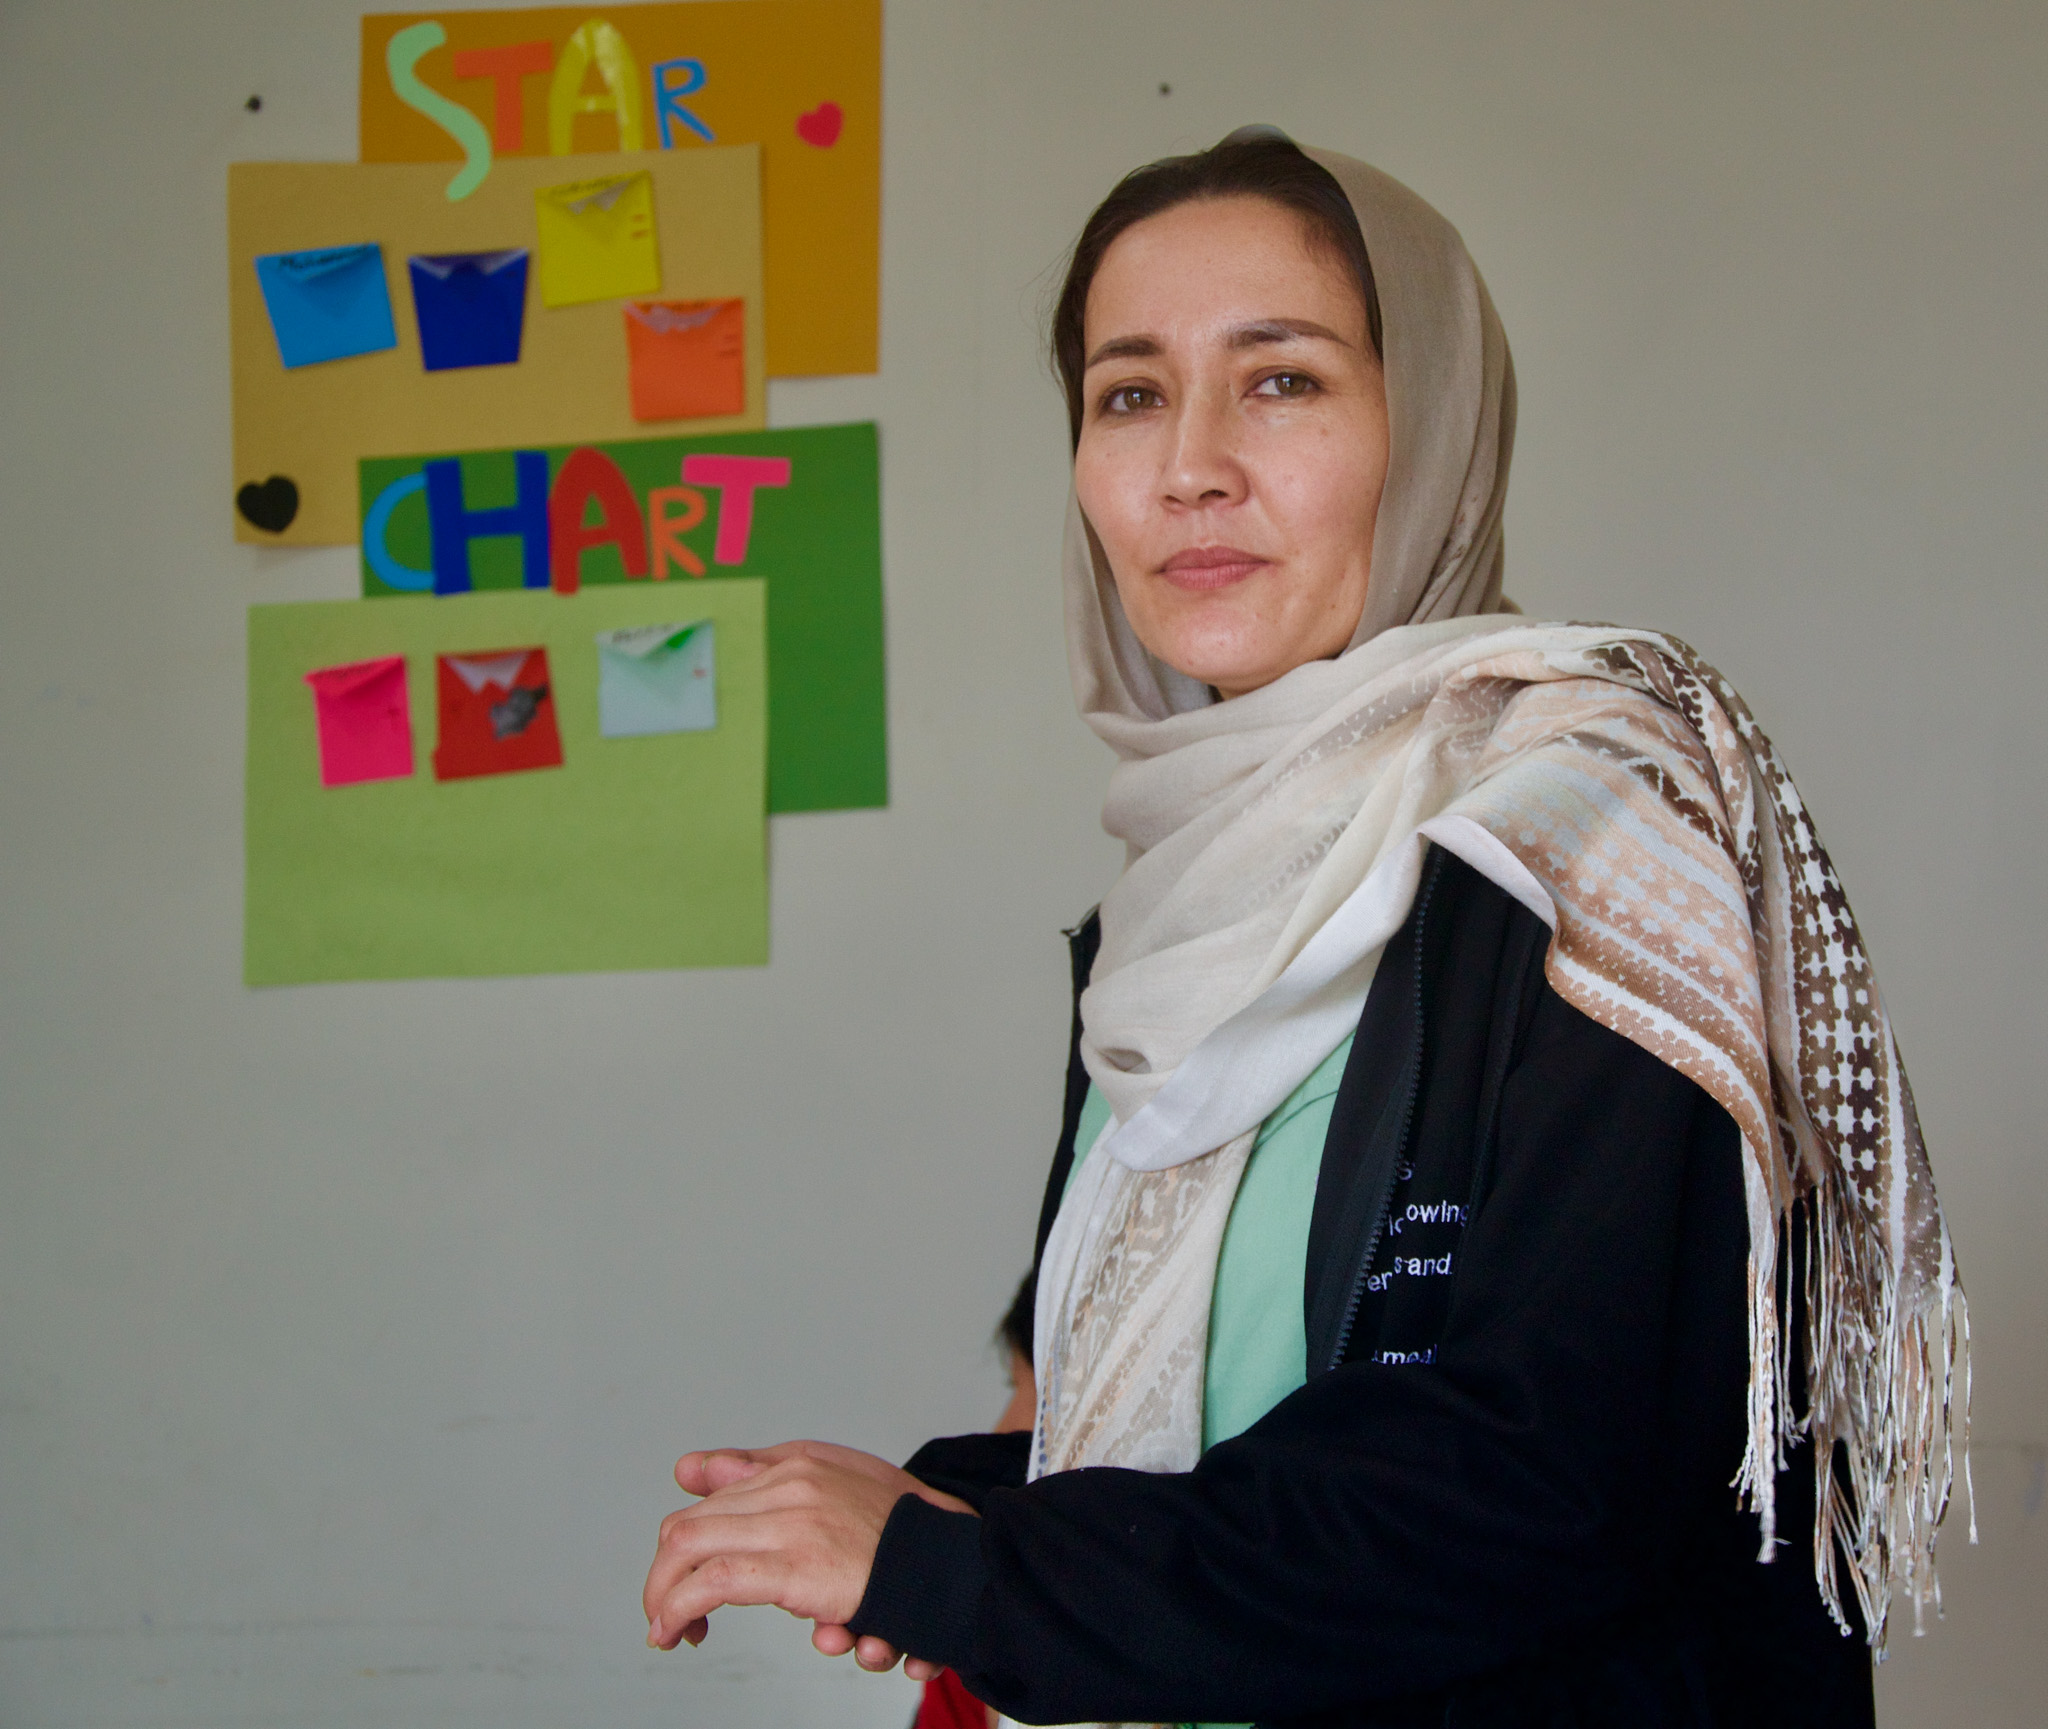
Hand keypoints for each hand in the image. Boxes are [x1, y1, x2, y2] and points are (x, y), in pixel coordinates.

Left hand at [643, 1439, 971, 1657]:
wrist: (958, 1558)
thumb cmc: (910, 1530)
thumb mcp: (842, 1485)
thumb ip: (770, 1476)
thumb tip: (692, 1469)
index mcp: (801, 1463)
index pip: (716, 1493)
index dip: (688, 1538)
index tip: (683, 1572)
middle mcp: (791, 1485)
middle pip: (691, 1524)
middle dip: (667, 1575)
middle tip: (667, 1613)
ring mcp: (791, 1524)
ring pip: (690, 1550)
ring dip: (666, 1599)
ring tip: (668, 1631)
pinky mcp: (794, 1567)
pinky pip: (712, 1582)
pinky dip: (680, 1608)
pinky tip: (678, 1632)